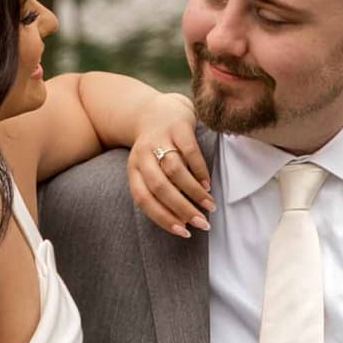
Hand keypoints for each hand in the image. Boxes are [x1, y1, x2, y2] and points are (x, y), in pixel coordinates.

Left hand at [127, 108, 211, 236]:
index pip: (143, 199)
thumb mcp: (149, 169)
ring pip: (175, 171)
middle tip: (202, 223)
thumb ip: (159, 191)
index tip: (183, 232)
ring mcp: (160, 140)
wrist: (157, 111)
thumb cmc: (156, 150)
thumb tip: (182, 220)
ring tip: (209, 205)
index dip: (162, 217)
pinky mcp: (177, 127)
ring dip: (194, 192)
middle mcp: (142, 155)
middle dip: (182, 208)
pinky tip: (208, 184)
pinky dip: (200, 170)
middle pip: (160, 187)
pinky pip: (190, 152)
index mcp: (133, 170)